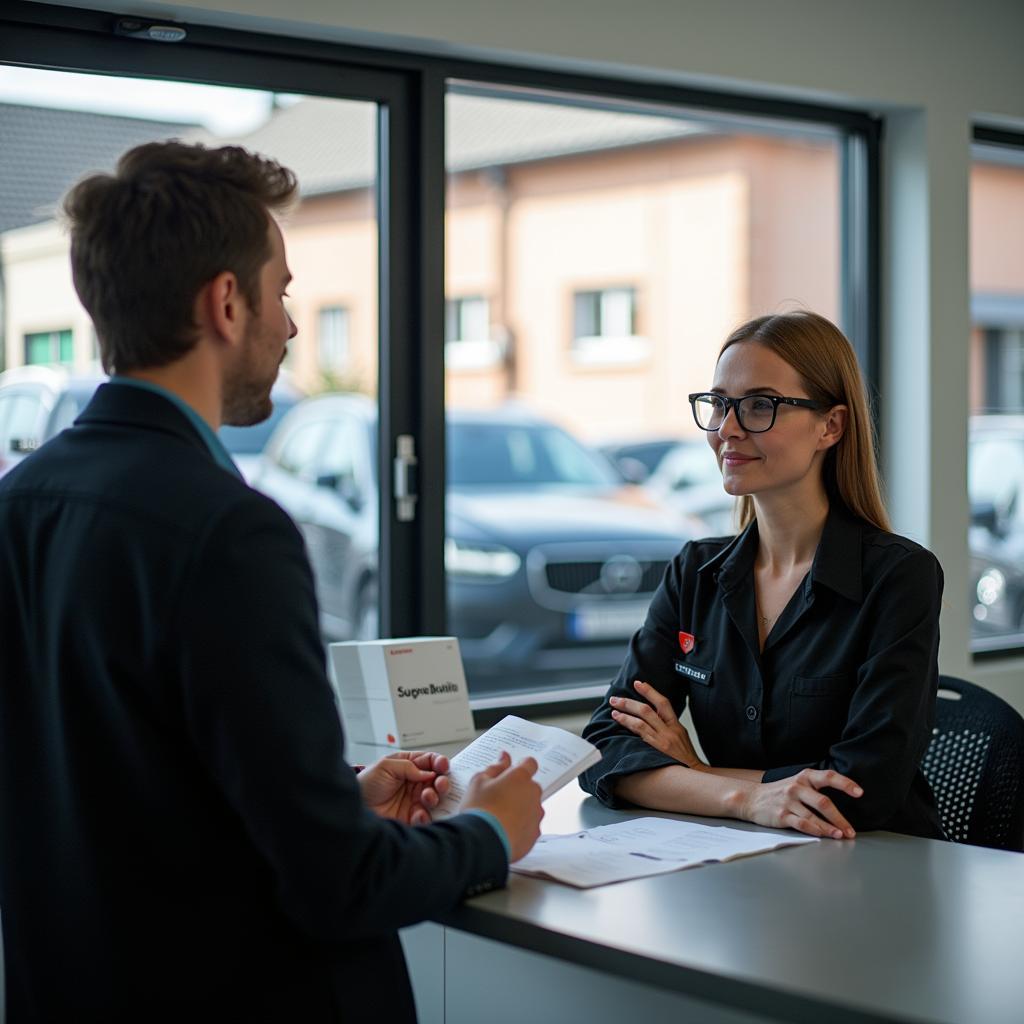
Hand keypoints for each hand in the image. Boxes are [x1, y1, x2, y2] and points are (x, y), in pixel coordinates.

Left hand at [359, 751, 450, 825]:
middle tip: (440, 784)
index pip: (430, 761)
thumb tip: (428, 772)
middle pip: (437, 780)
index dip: (440, 762)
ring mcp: (414, 800)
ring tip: (426, 798)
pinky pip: (426, 817)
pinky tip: (418, 814)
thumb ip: (408, 766)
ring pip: (435, 798)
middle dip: (442, 782)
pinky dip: (425, 816)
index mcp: (409, 766)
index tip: (442, 766)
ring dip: (435, 797)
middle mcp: (415, 783)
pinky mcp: (411, 817)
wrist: (355, 808)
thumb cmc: (366, 784)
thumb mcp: (385, 766)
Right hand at [461, 751, 543, 861]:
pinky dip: (520, 827)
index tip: (511, 773)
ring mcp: (536, 815)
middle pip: (530, 787)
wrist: (482, 842)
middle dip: (518, 790)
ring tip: (498, 818)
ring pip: (531, 807)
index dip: (520, 767)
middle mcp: (533, 794)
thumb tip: (504, 758)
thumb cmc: (479, 809)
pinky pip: (529, 826)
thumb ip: (495, 768)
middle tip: (497, 798)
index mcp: (520, 777)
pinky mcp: (534, 834)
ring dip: (520, 809)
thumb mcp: (479, 781)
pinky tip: (503, 831)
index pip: (529, 763)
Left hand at [610, 680, 706, 767]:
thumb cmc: (686, 759)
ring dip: (625, 714)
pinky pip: (641, 734)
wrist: (696, 775)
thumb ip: (668, 727)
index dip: (650, 691)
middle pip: (647, 710)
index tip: (638, 683)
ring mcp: (663, 740)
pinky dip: (629, 726)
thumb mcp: (681, 738)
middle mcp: (669, 730)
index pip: (663, 703)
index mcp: (676, 726)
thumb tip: (652, 718)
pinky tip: (621, 723)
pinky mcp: (658, 749)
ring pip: (641, 721)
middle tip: (616, 699)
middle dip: (629, 702)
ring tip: (614, 711)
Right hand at [740, 768, 862, 838]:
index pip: (828, 777)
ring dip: (830, 828)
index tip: (859, 792)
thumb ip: (816, 788)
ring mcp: (788, 801)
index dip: (845, 784)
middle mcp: (796, 787)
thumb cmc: (780, 792)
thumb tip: (843, 803)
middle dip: (840, 818)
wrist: (751, 798)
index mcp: (804, 777)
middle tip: (851, 830)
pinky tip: (823, 835)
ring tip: (841, 836)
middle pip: (823, 802)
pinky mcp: (781, 815)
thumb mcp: (797, 783)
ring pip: (813, 816)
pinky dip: (814, 831)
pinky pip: (801, 824)